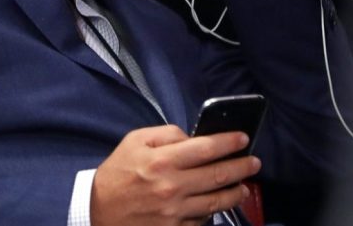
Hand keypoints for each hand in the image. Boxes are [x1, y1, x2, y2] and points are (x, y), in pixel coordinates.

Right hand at [90, 125, 261, 225]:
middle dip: (241, 167)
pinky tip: (219, 203)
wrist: (98, 209)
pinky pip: (202, 220)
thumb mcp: (135, 141)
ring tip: (244, 186)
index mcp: (161, 161)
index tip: (244, 138)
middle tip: (254, 162)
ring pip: (216, 202)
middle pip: (217, 175)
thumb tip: (193, 138)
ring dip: (235, 192)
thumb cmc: (117, 172)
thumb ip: (166, 135)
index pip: (205, 148)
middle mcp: (171, 187)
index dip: (229, 142)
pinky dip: (214, 211)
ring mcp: (174, 212)